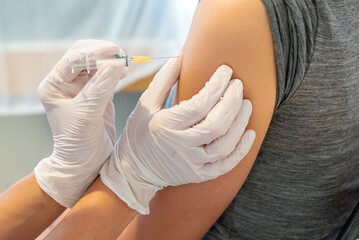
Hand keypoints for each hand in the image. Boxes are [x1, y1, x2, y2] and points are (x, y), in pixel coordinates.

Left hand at [34, 40, 126, 207]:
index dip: (93, 52)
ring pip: (97, 64)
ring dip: (111, 61)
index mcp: (54, 85)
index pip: (73, 59)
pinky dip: (116, 71)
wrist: (87, 161)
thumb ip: (101, 87)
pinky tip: (123, 73)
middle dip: (102, 53)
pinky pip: (107, 76)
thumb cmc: (78, 141)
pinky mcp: (97, 94)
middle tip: (120, 54)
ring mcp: (82, 88)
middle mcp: (66, 83)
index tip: (113, 51)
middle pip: (84, 56)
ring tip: (124, 65)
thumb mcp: (87, 113)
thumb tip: (116, 63)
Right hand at [100, 52, 254, 213]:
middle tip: (238, 85)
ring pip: (223, 145)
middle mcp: (179, 146)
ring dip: (240, 123)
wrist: (134, 170)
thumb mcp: (145, 104)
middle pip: (215, 124)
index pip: (199, 104)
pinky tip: (249, 134)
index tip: (226, 71)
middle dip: (232, 102)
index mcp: (165, 126)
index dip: (217, 85)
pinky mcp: (198, 175)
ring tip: (246, 104)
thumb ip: (163, 80)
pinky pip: (225, 166)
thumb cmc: (139, 133)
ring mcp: (190, 164)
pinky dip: (240, 150)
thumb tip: (181, 55)